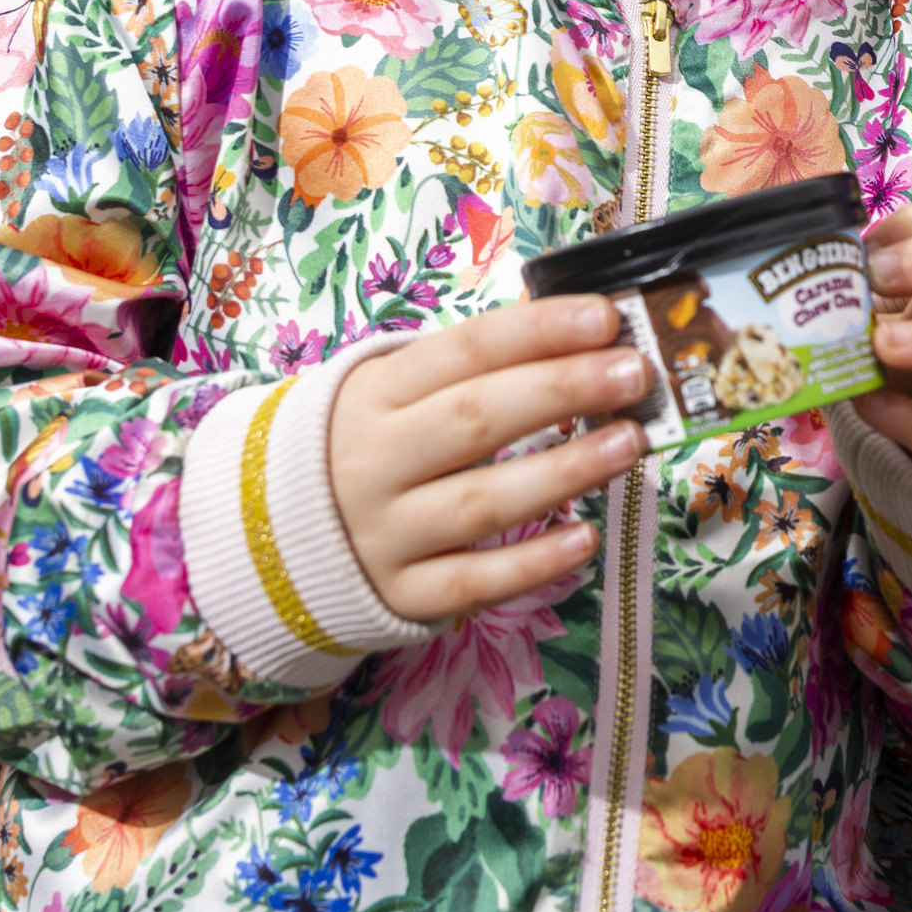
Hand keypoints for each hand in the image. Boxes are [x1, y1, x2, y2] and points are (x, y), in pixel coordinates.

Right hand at [326, 299, 654, 624]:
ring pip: (480, 501)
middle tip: (635, 374)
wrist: (275, 538)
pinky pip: (471, 582)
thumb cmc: (372, 444)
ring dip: (563, 471)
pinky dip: (530, 564)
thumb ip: (477, 362)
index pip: (465, 349)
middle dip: (562, 390)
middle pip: (475, 419)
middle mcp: (375, 459)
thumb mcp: (397, 390)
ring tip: (630, 444)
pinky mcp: (400, 594)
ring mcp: (385, 532)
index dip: (538, 331)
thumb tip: (582, 326)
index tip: (607, 317)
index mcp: (377, 392)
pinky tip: (586, 540)